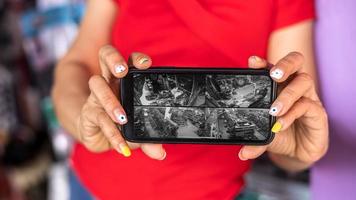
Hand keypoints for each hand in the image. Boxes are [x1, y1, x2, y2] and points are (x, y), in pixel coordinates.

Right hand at [76, 45, 165, 159]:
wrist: (96, 135)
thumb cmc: (120, 124)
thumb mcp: (137, 130)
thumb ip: (149, 140)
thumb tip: (161, 153)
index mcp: (126, 79)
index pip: (131, 60)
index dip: (137, 59)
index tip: (146, 64)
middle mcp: (110, 82)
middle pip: (106, 57)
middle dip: (114, 60)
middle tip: (123, 71)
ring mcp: (97, 95)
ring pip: (97, 84)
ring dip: (110, 100)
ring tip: (122, 117)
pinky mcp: (88, 112)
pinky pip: (98, 117)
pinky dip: (111, 132)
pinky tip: (121, 145)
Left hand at [239, 52, 328, 165]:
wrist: (298, 152)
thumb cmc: (280, 134)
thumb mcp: (263, 135)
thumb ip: (254, 141)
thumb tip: (242, 153)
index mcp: (278, 85)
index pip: (271, 67)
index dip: (262, 63)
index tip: (252, 62)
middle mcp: (294, 85)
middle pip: (295, 61)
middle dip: (284, 64)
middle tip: (274, 75)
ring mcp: (308, 96)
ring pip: (304, 81)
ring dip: (288, 94)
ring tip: (274, 110)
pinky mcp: (318, 112)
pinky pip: (308, 105)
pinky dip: (293, 113)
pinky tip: (281, 124)